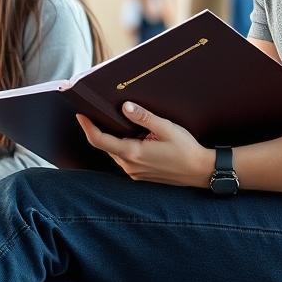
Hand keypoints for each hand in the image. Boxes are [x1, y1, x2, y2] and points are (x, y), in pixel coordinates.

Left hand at [77, 102, 211, 187]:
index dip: (87, 127)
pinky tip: (130, 136)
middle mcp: (130, 166)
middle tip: (96, 112)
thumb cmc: (186, 149)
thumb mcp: (166, 128)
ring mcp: (134, 172)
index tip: (80, 114)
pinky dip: (122, 146)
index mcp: (133, 153)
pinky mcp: (140, 175)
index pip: (100, 140)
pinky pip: (124, 158)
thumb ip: (145, 118)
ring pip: (115, 152)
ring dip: (112, 138)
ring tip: (113, 120)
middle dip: (98, 130)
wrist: (201, 171)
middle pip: (105, 146)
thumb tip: (125, 107)